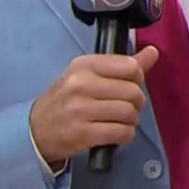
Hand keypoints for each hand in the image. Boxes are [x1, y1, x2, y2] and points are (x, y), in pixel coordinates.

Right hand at [29, 46, 159, 165]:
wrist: (35, 130)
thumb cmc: (67, 99)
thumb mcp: (89, 76)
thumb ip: (123, 65)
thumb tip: (153, 52)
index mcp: (84, 65)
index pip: (130, 67)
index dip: (137, 79)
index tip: (127, 86)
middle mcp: (80, 84)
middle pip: (133, 91)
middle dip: (136, 103)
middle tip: (125, 108)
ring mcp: (80, 109)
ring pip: (129, 113)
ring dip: (132, 120)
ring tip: (120, 121)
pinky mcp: (82, 133)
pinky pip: (121, 133)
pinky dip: (126, 135)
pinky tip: (117, 134)